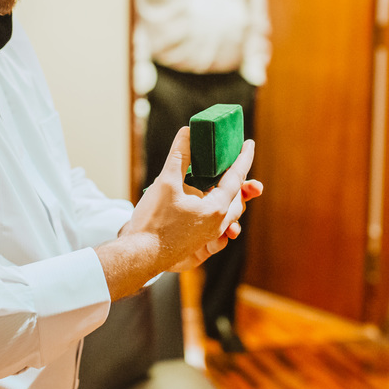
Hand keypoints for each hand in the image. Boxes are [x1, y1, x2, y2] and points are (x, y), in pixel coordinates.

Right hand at [98, 128, 260, 297]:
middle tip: (234, 163)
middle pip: (237, 197)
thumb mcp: (166, 183)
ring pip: (230, 214)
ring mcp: (210, 237)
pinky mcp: (200, 244)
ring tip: (222, 183)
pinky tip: (206, 205)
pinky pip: (219, 227)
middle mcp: (219, 224)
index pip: (236, 177)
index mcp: (217, 209)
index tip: (249, 143)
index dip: (243, 157)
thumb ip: (180, 156)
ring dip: (230, 197)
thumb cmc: (153, 222)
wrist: (140, 255)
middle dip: (240, 179)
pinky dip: (219, 213)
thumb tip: (187, 132)